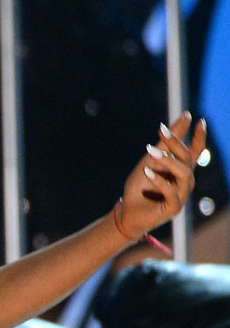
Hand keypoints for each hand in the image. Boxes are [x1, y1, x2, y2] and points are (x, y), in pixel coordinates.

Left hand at [118, 112, 206, 237]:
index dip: (199, 136)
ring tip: (149, 152)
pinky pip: (172, 193)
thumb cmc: (140, 185)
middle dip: (175, 143)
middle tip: (161, 130)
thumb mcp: (150, 160)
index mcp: (181, 169)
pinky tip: (147, 172)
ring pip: (184, 174)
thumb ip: (166, 143)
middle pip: (187, 158)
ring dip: (167, 160)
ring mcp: (182, 195)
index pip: (194, 151)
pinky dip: (159, 181)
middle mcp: (185, 181)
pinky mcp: (174, 208)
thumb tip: (184, 116)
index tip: (197, 119)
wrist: (128, 211)